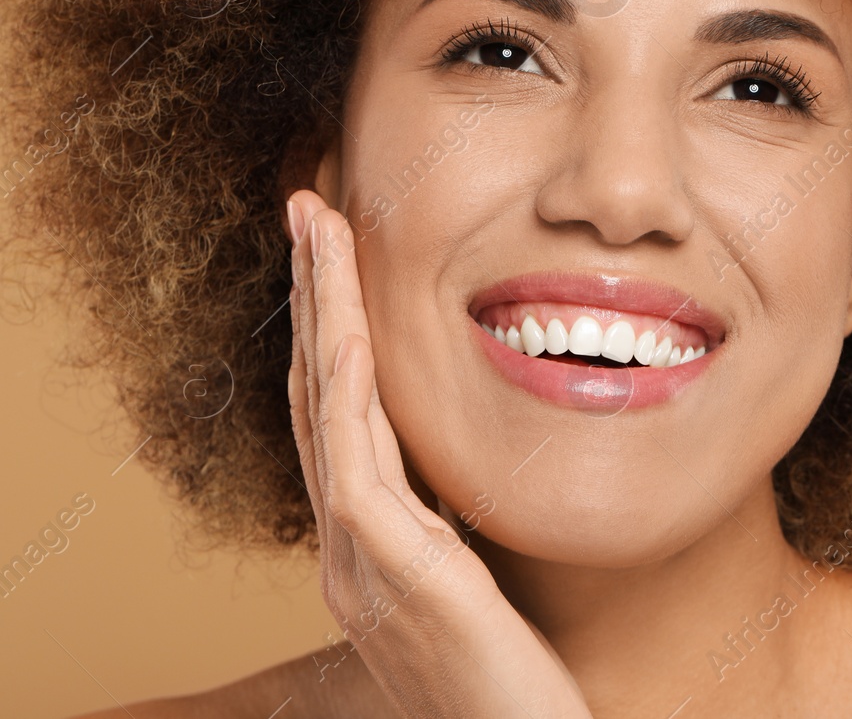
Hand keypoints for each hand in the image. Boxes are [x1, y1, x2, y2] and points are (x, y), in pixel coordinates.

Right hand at [285, 189, 592, 717]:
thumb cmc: (514, 686)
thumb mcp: (480, 589)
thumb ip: (456, 533)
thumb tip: (461, 483)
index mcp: (371, 547)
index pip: (341, 417)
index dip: (330, 331)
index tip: (337, 257)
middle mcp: (347, 549)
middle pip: (317, 396)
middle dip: (310, 298)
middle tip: (308, 209)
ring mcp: (357, 561)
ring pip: (323, 409)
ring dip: (317, 312)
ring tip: (316, 229)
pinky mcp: (387, 571)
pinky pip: (352, 461)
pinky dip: (342, 386)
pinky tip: (341, 327)